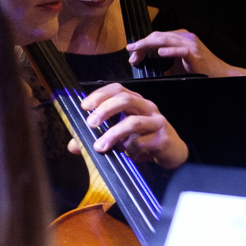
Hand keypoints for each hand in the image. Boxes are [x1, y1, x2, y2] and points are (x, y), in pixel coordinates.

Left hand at [71, 83, 188, 169]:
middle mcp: (147, 107)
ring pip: (133, 122)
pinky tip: (126, 156)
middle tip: (90, 123)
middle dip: (105, 110)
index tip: (84, 106)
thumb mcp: (119, 136)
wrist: (172, 152)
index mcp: (135, 101)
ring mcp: (156, 122)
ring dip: (113, 134)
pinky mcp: (163, 138)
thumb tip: (73, 146)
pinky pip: (141, 143)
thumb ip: (96, 137)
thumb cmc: (144, 139)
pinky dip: (129, 151)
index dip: (100, 95)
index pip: (117, 89)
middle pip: (125, 100)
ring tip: (100, 146)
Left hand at [127, 28, 245, 76]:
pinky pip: (180, 51)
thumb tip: (151, 71)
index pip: (156, 36)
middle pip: (157, 36)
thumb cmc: (201, 70)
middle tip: (130, 54)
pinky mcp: (195, 55)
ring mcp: (191, 45)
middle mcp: (185, 37)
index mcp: (181, 37)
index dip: (142, 44)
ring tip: (137, 51)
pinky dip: (170, 51)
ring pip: (165, 40)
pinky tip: (160, 53)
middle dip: (141, 45)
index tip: (132, 54)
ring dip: (148, 46)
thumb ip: (167, 65)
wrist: (220, 74)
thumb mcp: (179, 65)